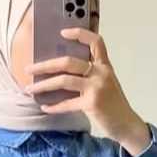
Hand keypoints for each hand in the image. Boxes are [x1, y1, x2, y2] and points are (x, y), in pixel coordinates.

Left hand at [23, 27, 151, 155]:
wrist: (127, 125)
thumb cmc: (114, 105)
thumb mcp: (106, 84)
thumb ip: (91, 75)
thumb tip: (61, 73)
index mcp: (105, 66)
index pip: (95, 41)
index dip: (79, 34)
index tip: (62, 32)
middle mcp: (101, 73)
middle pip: (68, 61)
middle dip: (45, 65)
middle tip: (29, 68)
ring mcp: (97, 88)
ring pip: (63, 80)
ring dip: (43, 85)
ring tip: (30, 89)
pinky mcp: (92, 104)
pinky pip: (67, 103)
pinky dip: (54, 106)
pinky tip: (45, 107)